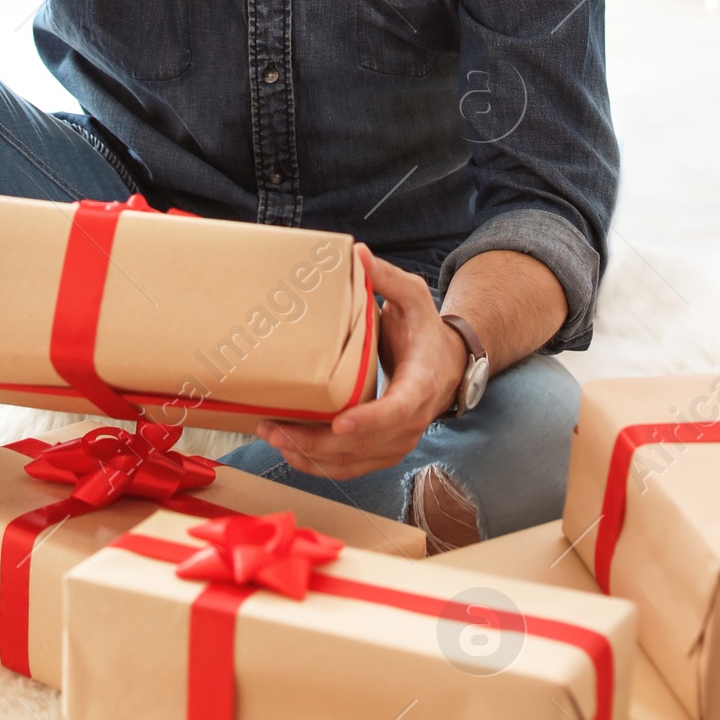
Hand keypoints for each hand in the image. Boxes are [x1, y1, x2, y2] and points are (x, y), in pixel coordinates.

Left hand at [256, 246, 467, 480]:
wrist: (447, 364)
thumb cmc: (425, 330)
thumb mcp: (414, 297)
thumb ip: (387, 278)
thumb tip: (357, 253)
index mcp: (420, 383)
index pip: (397, 411)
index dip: (368, 421)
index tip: (339, 423)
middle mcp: (411, 421)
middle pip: (364, 445)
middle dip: (317, 441)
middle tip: (276, 427)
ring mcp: (397, 441)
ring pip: (353, 462)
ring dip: (310, 456)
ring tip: (271, 435)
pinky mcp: (383, 450)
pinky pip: (350, 467)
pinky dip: (319, 464)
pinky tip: (289, 450)